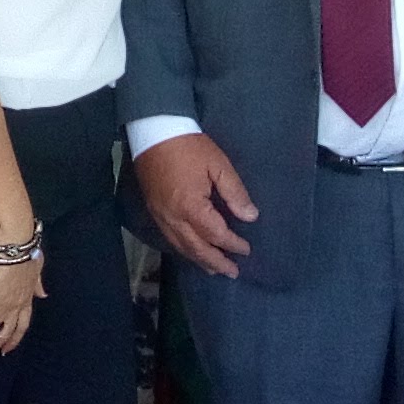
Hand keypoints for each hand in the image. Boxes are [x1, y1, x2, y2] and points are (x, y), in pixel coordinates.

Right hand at [0, 253, 42, 364]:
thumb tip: (43, 293)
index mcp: (26, 299)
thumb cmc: (26, 249)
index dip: (13, 339)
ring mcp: (0, 307)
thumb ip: (38, 282)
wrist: (14, 242)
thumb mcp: (37, 267)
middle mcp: (14, 308)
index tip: (7, 349)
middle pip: (3, 335)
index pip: (21, 325)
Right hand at [138, 131, 258, 276]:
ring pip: (181, 246)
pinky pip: (170, 238)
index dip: (232, 244)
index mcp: (192, 207)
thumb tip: (250, 216)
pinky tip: (193, 251)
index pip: (216, 234)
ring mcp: (160, 216)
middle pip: (197, 248)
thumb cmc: (189, 146)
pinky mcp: (153, 211)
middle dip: (216, 262)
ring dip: (199, 260)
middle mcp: (173, 218)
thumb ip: (235, 193)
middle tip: (232, 272)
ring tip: (214, 269)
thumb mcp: (218, 165)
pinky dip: (184, 249)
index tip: (246, 250)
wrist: (153, 131)